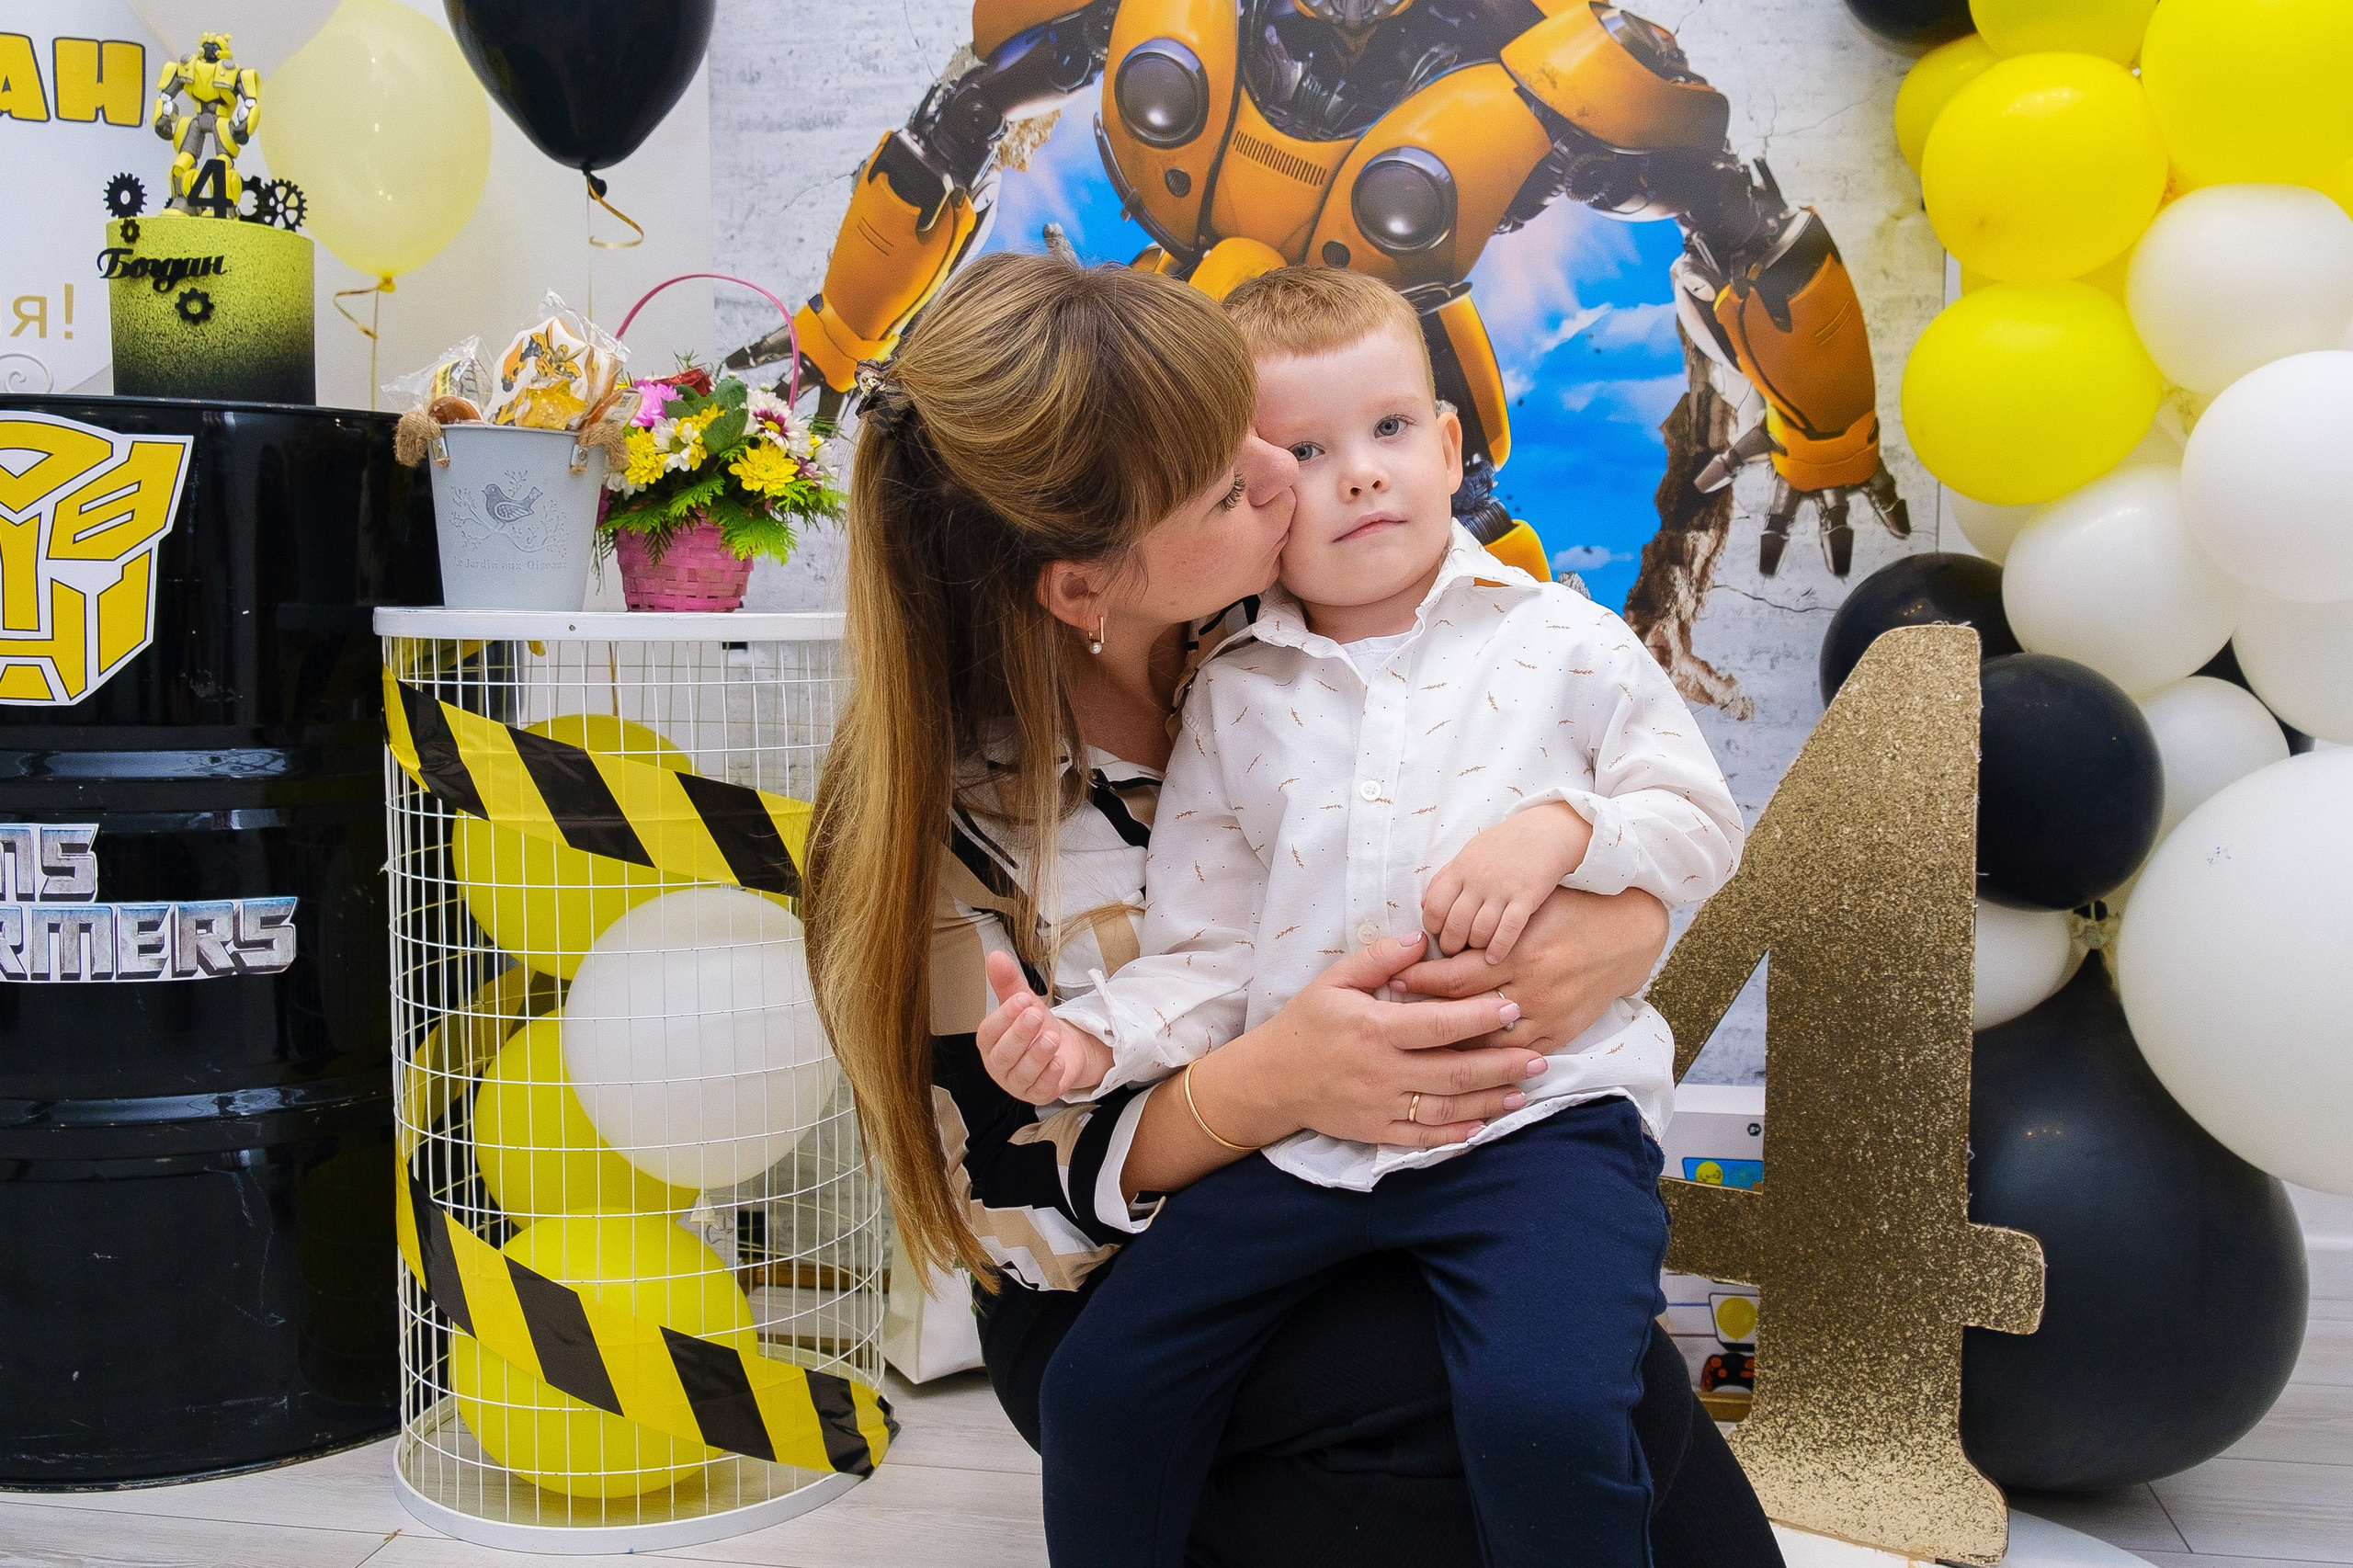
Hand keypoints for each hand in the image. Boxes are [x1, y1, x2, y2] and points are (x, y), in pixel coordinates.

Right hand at [978, 950, 1114, 1105]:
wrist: (1062, 1046)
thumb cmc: (1036, 1026)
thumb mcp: (1023, 1002)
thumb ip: (1008, 982)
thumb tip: (994, 956)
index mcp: (990, 1042)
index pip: (989, 1032)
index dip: (1003, 1016)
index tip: (1021, 999)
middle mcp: (999, 1065)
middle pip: (1004, 1054)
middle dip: (1020, 1035)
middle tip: (1035, 1015)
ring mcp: (1017, 1083)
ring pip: (1023, 1073)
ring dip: (1038, 1055)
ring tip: (1052, 1037)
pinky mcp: (1038, 1095)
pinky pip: (1041, 1089)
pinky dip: (1050, 1076)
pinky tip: (1059, 1062)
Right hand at [1192, 934, 1546, 1151]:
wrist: (1269, 1080)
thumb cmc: (1304, 1024)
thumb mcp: (1332, 981)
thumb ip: (1377, 958)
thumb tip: (1420, 939)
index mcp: (1374, 1028)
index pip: (1439, 1024)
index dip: (1480, 1018)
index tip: (1513, 1009)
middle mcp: (1381, 1070)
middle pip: (1455, 1070)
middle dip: (1502, 1065)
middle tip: (1539, 1057)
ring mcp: (1380, 1105)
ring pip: (1447, 1106)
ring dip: (1490, 1100)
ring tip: (1524, 1091)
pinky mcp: (1376, 1130)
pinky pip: (1423, 1136)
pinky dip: (1455, 1132)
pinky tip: (1483, 1124)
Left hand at [1392, 885, 1667, 1054]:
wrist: (1626, 935)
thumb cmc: (1569, 912)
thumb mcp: (1528, 909)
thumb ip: (1486, 925)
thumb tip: (1435, 936)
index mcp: (1518, 952)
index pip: (1455, 975)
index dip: (1421, 980)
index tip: (1396, 980)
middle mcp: (1531, 988)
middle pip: (1464, 1012)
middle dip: (1426, 1015)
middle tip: (1394, 1018)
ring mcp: (1547, 1015)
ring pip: (1488, 1044)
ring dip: (1453, 1047)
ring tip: (1420, 1047)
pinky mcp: (1560, 1033)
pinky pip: (1517, 1056)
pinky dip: (1489, 1062)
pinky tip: (1464, 1062)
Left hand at [1421, 802, 1593, 960]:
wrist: (1545, 831)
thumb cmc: (1503, 845)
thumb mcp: (1469, 854)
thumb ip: (1446, 878)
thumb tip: (1424, 904)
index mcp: (1460, 869)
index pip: (1434, 907)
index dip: (1433, 927)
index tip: (1441, 933)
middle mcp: (1478, 881)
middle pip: (1454, 925)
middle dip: (1451, 944)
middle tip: (1456, 951)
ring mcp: (1502, 890)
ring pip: (1479, 931)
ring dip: (1474, 947)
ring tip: (1475, 951)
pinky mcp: (1526, 898)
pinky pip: (1508, 929)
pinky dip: (1499, 947)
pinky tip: (1494, 957)